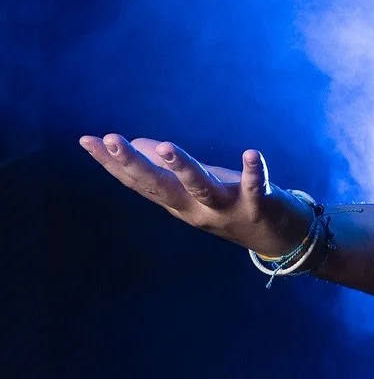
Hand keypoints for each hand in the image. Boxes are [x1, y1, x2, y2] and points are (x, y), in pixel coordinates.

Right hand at [78, 132, 312, 257]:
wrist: (281, 239)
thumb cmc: (235, 205)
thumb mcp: (198, 186)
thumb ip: (170, 169)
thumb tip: (139, 144)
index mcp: (179, 202)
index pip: (139, 182)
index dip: (112, 163)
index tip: (87, 140)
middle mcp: (197, 209)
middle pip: (160, 186)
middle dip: (134, 163)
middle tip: (111, 139)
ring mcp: (226, 210)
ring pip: (201, 189)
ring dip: (184, 168)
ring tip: (168, 147)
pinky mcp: (258, 206)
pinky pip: (254, 187)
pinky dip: (254, 171)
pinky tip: (252, 152)